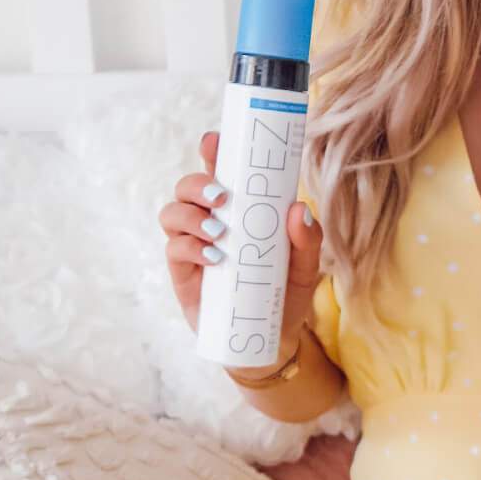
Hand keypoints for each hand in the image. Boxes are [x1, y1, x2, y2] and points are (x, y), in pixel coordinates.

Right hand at [159, 130, 324, 342]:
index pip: (221, 171)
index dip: (213, 152)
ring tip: (218, 232)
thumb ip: (307, 240)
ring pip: (173, 212)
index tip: (214, 141)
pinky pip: (173, 248)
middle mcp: (211, 219)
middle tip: (221, 196)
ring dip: (191, 215)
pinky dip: (189, 246)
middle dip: (199, 183)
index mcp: (240, 208)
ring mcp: (193, 244)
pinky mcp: (183, 271)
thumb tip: (299, 211)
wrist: (269, 338)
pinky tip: (212, 256)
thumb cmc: (285, 293)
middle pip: (189, 187)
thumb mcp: (305, 267)